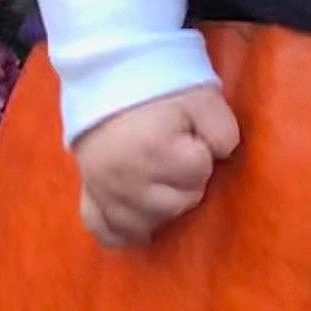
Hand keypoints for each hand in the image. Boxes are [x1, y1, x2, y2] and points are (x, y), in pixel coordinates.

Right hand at [72, 85, 240, 248]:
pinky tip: (137, 224)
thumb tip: (223, 156)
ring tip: (160, 180)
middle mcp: (125, 178)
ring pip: (145, 225)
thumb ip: (223, 129)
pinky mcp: (88, 193)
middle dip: (185, 182)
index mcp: (154, 150)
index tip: (191, 136)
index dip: (202, 154)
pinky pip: (103, 231)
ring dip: (160, 208)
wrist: (110, 78)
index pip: (199, 172)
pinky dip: (121, 232)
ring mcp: (103, 189)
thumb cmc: (161, 90)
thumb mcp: (202, 98)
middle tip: (176, 156)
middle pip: (176, 205)